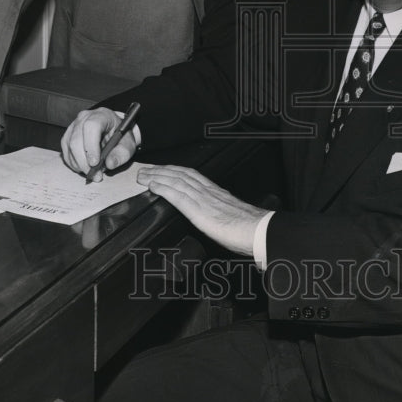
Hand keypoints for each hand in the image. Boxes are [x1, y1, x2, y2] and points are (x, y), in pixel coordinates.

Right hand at [60, 107, 138, 180]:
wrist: (114, 131)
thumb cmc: (120, 136)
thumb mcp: (128, 144)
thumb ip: (121, 154)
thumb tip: (110, 164)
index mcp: (102, 115)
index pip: (91, 126)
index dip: (91, 146)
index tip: (95, 163)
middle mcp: (84, 118)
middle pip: (76, 139)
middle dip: (84, 161)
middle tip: (95, 175)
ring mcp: (74, 126)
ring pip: (69, 147)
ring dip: (79, 164)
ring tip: (92, 173)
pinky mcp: (68, 136)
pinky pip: (66, 152)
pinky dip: (74, 163)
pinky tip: (84, 168)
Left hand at [135, 164, 267, 256]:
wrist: (259, 231)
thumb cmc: (250, 229)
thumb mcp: (233, 216)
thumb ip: (221, 214)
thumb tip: (216, 219)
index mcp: (216, 193)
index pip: (191, 176)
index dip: (174, 171)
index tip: (160, 169)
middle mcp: (208, 192)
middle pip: (180, 175)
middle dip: (161, 170)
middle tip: (144, 169)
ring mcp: (203, 200)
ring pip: (176, 182)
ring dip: (157, 176)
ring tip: (142, 176)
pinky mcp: (199, 211)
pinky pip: (178, 196)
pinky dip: (163, 189)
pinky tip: (153, 186)